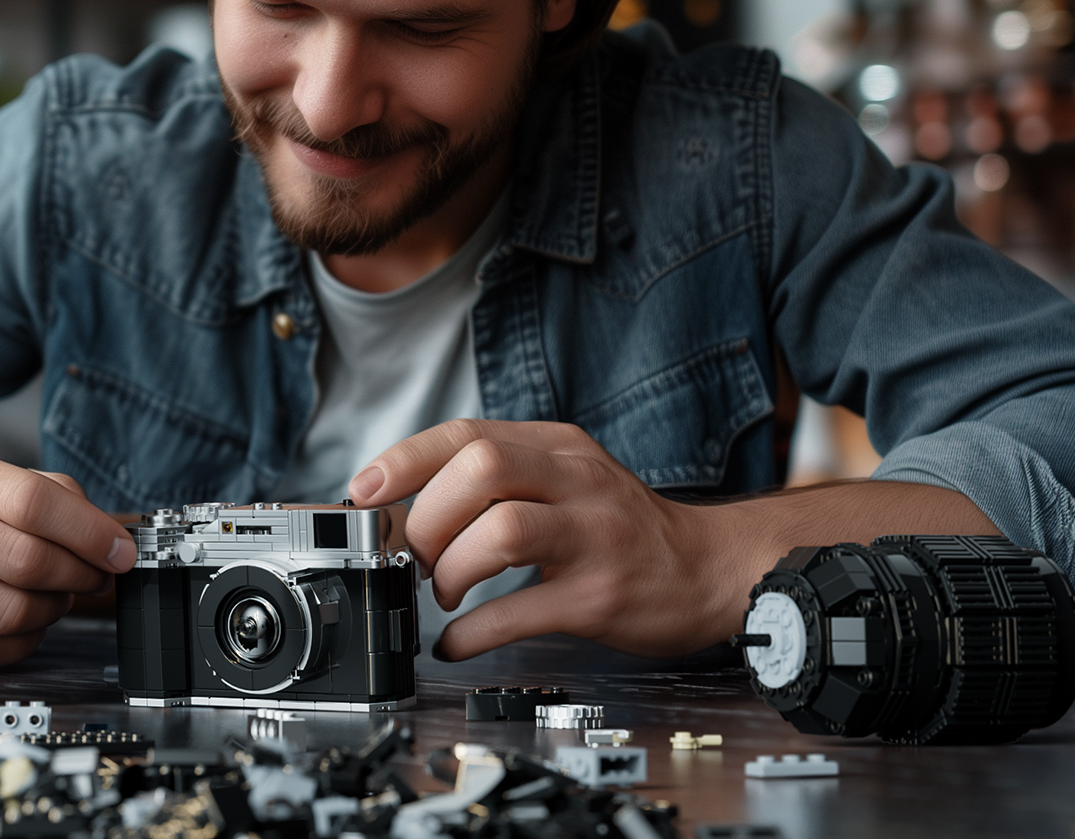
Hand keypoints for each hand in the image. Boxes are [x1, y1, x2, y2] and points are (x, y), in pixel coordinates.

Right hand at [0, 450, 136, 668]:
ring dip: (51, 611)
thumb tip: (111, 543)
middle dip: (79, 576)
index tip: (121, 553)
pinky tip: (18, 623)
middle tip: (93, 578)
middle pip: (30, 562)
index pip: (35, 503)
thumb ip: (55, 500)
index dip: (91, 533)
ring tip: (50, 598)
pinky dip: (22, 642)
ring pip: (15, 613)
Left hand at [348, 419, 1001, 660]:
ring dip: (451, 568)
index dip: (404, 461)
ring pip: (501, 530)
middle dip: (427, 518)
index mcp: (555, 447)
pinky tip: (458, 640)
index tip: (364, 492)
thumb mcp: (563, 479)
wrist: (710, 569)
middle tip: (417, 556)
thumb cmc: (619, 529)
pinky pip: (521, 610)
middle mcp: (575, 480)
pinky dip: (473, 631)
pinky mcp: (601, 595)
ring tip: (444, 592)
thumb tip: (402, 505)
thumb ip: (497, 480)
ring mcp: (592, 536)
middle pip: (479, 470)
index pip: (466, 433)